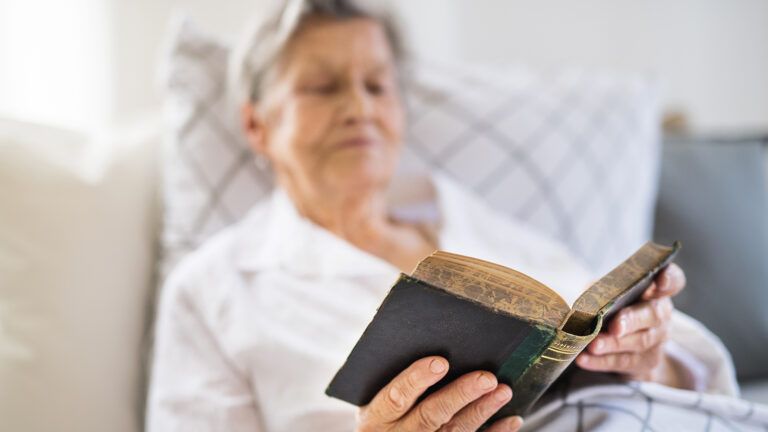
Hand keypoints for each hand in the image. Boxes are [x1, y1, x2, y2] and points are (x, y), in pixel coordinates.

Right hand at [356, 356, 523, 431]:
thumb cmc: (383, 412)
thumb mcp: (373, 395)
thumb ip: (395, 376)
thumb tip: (430, 336)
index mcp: (376, 418)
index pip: (396, 398)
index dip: (417, 379)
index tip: (441, 362)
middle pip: (430, 416)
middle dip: (460, 395)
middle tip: (486, 378)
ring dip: (481, 411)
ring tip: (502, 390)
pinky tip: (511, 418)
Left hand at [576, 263, 687, 385]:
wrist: (623, 346)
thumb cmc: (613, 309)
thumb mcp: (608, 294)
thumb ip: (601, 291)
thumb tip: (586, 298)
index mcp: (656, 291)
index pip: (673, 281)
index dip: (670, 279)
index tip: (661, 280)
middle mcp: (661, 315)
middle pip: (653, 315)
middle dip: (632, 320)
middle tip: (614, 326)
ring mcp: (657, 341)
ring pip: (638, 342)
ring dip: (613, 344)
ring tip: (593, 345)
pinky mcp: (645, 363)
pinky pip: (623, 362)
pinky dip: (601, 361)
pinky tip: (584, 359)